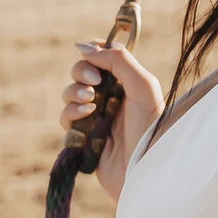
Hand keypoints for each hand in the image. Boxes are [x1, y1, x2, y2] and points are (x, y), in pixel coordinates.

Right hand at [61, 42, 164, 201]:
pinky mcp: (84, 139)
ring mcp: (96, 117)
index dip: (92, 52)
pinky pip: (67, 121)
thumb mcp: (142, 86)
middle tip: (94, 85)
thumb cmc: (150, 126)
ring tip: (90, 106)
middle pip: (81, 72)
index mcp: (127, 81)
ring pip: (70, 95)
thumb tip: (84, 47)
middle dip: (81, 74)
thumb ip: (117, 60)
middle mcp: (111, 96)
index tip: (92, 58)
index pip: (102, 55)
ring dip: (74, 95)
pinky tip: (85, 123)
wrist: (144, 171)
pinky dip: (71, 118)